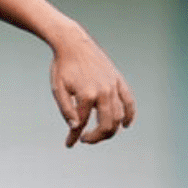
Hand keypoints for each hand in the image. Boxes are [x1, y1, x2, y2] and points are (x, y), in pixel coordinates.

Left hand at [49, 25, 135, 147]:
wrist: (73, 43)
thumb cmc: (62, 66)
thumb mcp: (58, 89)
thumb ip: (66, 110)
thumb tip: (75, 128)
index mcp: (86, 95)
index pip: (81, 124)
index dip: (74, 137)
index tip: (69, 144)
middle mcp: (102, 92)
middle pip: (106, 125)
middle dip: (96, 137)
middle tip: (85, 139)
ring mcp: (113, 86)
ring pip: (118, 116)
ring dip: (110, 130)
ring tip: (99, 133)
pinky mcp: (118, 80)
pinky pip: (129, 101)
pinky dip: (129, 114)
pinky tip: (126, 125)